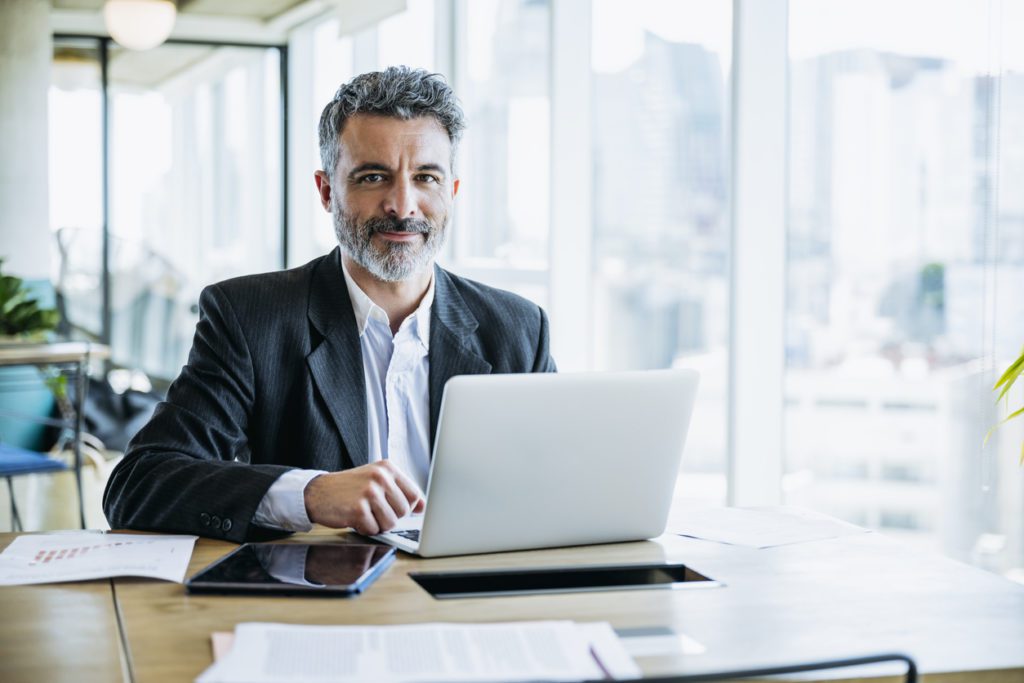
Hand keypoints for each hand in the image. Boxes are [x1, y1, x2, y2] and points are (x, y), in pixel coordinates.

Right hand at [303, 461, 424, 533]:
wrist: (317, 492)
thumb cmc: (348, 488)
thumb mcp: (375, 480)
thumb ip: (399, 490)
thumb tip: (422, 508)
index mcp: (387, 468)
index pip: (414, 495)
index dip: (408, 508)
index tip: (397, 510)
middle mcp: (380, 477)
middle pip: (403, 511)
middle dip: (390, 517)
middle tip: (373, 511)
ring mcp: (369, 493)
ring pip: (391, 523)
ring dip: (378, 525)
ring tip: (365, 514)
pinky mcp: (358, 509)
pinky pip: (373, 530)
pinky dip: (364, 529)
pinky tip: (355, 519)